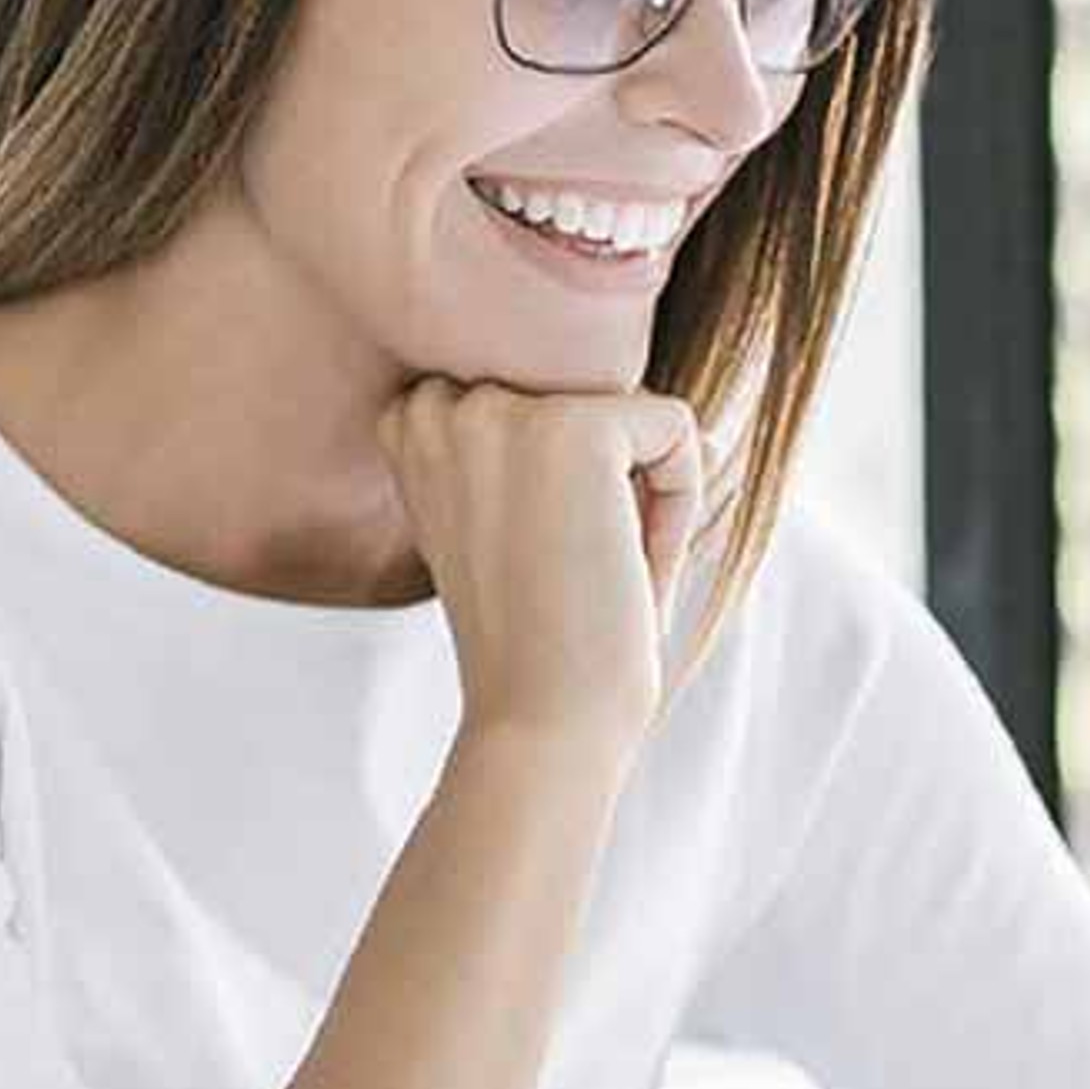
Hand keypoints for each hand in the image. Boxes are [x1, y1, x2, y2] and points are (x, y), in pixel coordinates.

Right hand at [373, 375, 705, 764]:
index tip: (546, 551)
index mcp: (408, 424)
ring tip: (602, 568)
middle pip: (587, 391)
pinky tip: (633, 567)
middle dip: (608, 477)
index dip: (565, 472)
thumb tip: (625, 366)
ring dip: (643, 491)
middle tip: (577, 567)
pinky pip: (676, 427)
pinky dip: (681, 501)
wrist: (542, 723)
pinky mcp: (575, 427)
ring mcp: (501, 411)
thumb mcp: (507, 512)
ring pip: (632, 409)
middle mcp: (439, 404)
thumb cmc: (538, 634)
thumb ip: (523, 437)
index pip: (538, 388)